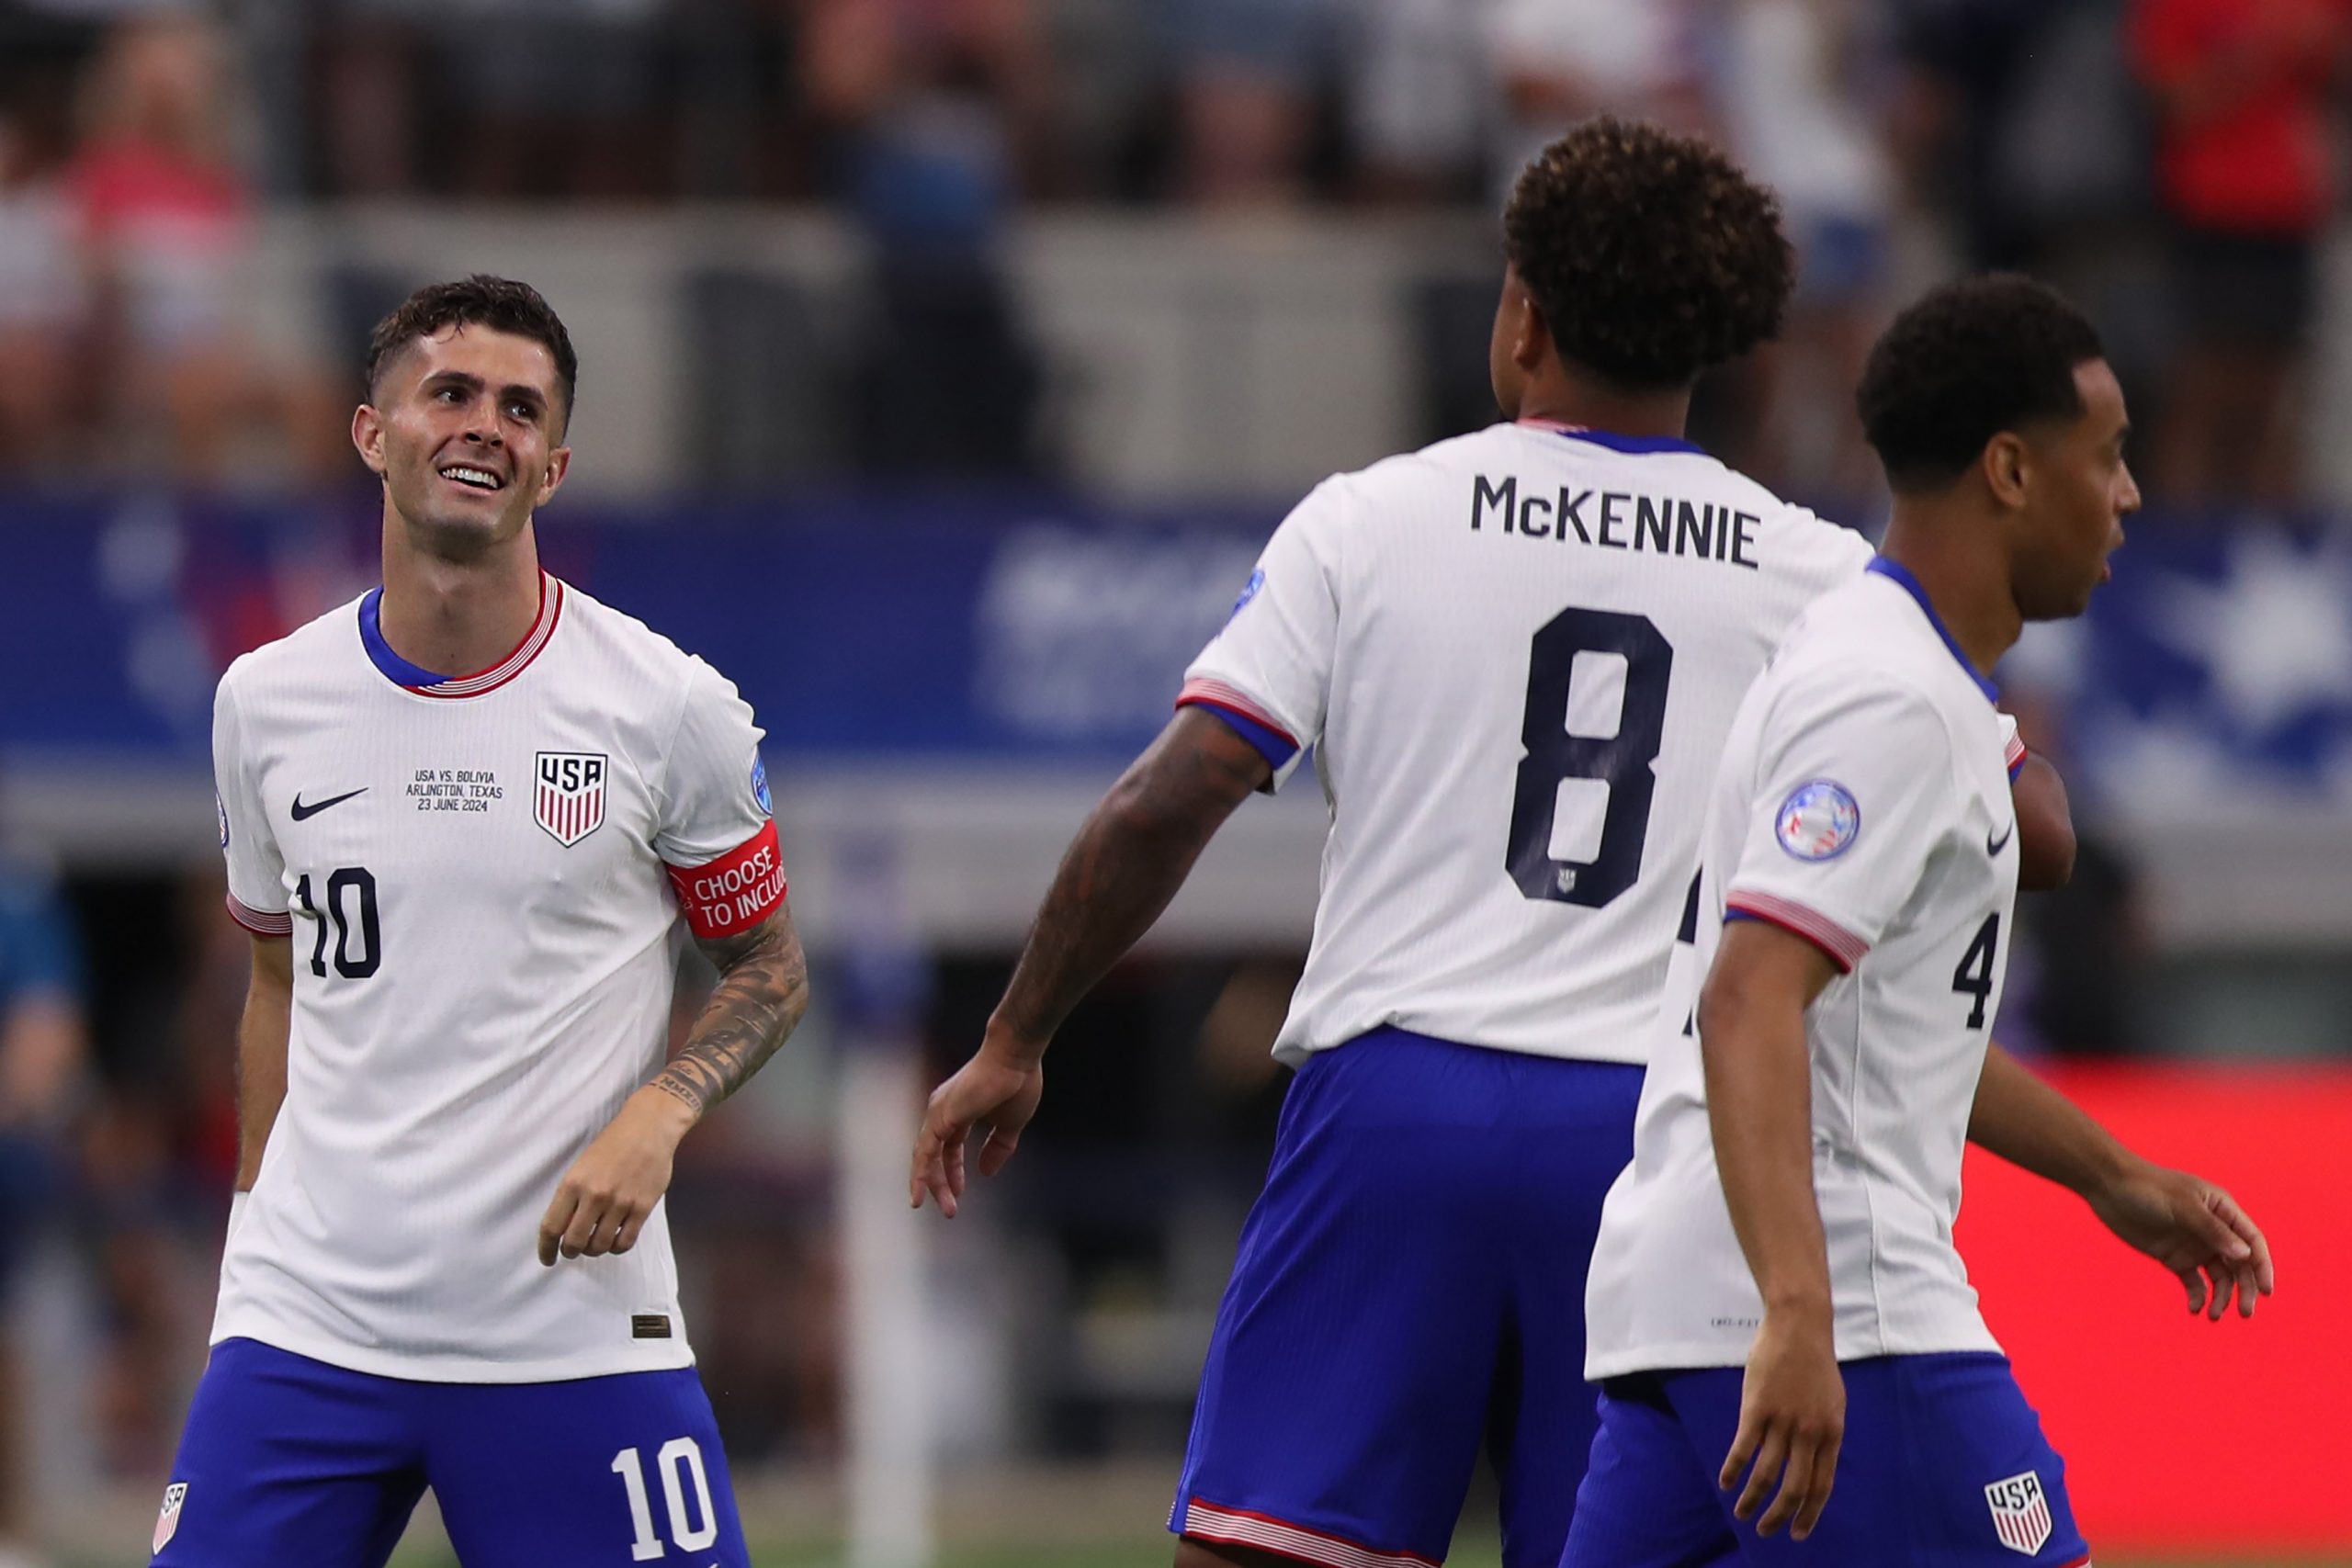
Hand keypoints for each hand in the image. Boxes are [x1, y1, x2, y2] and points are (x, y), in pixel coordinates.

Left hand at [538, 1087, 693, 1265]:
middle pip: (574, 1241)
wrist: (649, 1128)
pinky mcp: (642, 1208)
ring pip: (600, 1245)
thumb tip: (565, 1228)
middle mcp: (595, 1195)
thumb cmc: (612, 1144)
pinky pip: (625, 1242)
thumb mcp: (582, 1166)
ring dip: (594, 1250)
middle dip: (570, 1251)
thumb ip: (572, 1196)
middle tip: (573, 1250)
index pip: (552, 1226)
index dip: (546, 1248)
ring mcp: (620, 1203)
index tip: (547, 1258)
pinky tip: (615, 1241)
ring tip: (595, 1244)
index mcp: (574, 1183)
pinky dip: (616, 1248)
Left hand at [910, 1037, 1042, 1216]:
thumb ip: (998, 1148)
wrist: (1015, 1057)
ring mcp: (938, 1114)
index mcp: (958, 1113)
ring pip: (926, 1157)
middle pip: (934, 1155)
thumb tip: (986, 1172)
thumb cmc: (1017, 1083)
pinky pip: (923, 1153)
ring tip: (945, 1209)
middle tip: (951, 1210)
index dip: (954, 1171)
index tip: (961, 1192)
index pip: (949, 1148)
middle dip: (942, 1184)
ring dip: (932, 1185)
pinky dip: (921, 1175)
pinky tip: (921, 1195)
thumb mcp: (1010, 1125)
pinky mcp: (939, 1117)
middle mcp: (942, 1112)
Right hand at [1722, 1307, 1844, 1540]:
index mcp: (1831, 1433)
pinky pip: (1743, 1448)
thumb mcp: (1832, 1402)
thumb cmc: (1815, 1363)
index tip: (1797, 1533)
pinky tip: (1725, 1481)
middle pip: (1794, 1488)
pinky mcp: (1756, 1408)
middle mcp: (1809, 1433)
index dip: (1809, 1513)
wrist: (1799, 1326)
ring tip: (1740, 1513)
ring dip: (1751, 1498)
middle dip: (1779, 1516)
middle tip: (1765, 1530)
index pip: (1821, 1486)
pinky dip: (1733, 1469)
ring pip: (1766, 1473)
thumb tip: (1815, 1465)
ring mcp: (1782, 1421)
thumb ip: (1824, 1434)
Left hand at [2086, 1155, 2273, 1319]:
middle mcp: (2213, 1230)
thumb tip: (2244, 1254)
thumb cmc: (2148, 1188)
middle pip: (2239, 1265)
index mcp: (2222, 1210)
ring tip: (2213, 1315)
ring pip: (2219, 1277)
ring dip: (2221, 1297)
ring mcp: (2194, 1245)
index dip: (2262, 1266)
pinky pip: (2193, 1281)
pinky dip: (2197, 1296)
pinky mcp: (2174, 1257)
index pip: (2252, 1241)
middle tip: (2244, 1313)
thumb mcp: (2181, 1206)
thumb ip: (2211, 1230)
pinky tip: (2194, 1308)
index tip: (2266, 1291)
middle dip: (2245, 1289)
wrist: (2109, 1187)